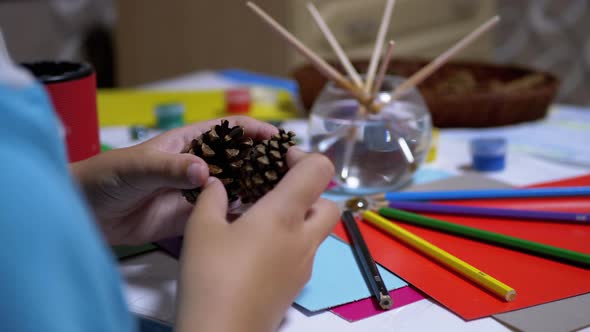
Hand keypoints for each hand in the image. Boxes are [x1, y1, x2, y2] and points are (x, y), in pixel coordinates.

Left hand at [71, 116, 277, 244]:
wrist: (85, 213)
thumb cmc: (107, 177)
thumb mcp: (137, 167)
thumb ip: (170, 168)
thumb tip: (204, 172)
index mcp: (188, 143)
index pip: (228, 131)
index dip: (254, 131)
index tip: (279, 139)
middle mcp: (198, 165)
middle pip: (239, 160)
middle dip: (264, 162)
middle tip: (291, 174)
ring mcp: (196, 192)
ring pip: (234, 188)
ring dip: (257, 190)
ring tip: (284, 198)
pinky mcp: (191, 217)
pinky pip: (221, 214)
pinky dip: (239, 216)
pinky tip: (258, 221)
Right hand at [176, 147, 339, 331]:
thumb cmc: (210, 275)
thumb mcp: (200, 229)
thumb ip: (211, 198)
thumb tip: (216, 184)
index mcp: (285, 215)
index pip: (320, 170)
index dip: (304, 156)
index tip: (279, 160)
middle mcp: (304, 239)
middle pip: (329, 203)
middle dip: (310, 192)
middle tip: (275, 192)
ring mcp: (305, 266)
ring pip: (319, 232)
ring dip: (301, 219)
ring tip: (262, 221)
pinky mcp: (297, 287)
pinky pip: (305, 254)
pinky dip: (293, 243)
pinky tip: (258, 251)